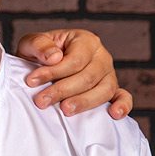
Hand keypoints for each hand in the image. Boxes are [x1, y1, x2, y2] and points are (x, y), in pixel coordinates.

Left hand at [15, 29, 132, 119]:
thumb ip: (39, 45)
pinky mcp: (113, 90)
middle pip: (88, 77)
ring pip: (104, 90)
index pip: (75, 59)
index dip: (53, 72)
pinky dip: (122, 106)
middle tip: (41, 101)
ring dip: (84, 102)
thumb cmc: (39, 54)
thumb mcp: (32, 44)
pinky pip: (123, 97)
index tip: (31, 81)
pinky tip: (114, 115)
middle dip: (63, 90)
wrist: (42, 67)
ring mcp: (110, 74)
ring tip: (64, 110)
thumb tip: (55, 57)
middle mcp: (101, 56)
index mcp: (85, 40)